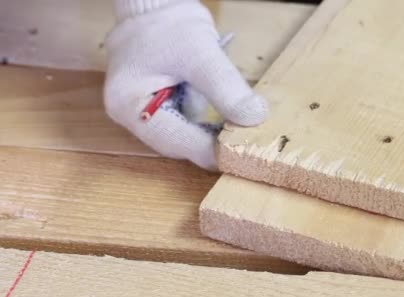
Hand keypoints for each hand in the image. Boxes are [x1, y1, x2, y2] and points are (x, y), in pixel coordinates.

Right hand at [103, 0, 267, 169]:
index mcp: (128, 105)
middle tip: (244, 146)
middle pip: (177, 144)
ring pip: (184, 137)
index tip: (238, 154)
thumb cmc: (169, 24)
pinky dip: (206, 124)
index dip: (207, 150)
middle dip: (210, 145)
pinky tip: (228, 120)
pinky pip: (186, 124)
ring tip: (239, 133)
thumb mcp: (201, 54)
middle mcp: (131, 115)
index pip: (173, 141)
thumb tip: (255, 117)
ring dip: (211, 136)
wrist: (156, 5)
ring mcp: (144, 112)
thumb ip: (226, 87)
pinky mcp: (159, 107)